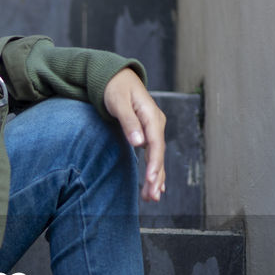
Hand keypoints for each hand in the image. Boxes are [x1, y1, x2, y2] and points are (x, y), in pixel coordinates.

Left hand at [102, 67, 166, 201]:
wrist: (116, 76)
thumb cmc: (115, 88)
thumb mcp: (118, 102)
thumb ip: (128, 122)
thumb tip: (139, 143)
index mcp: (151, 115)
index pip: (155, 143)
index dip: (154, 162)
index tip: (150, 179)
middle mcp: (156, 123)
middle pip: (158, 153)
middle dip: (156, 176)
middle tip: (152, 196)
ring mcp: (153, 129)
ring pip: (157, 157)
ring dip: (156, 178)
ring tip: (152, 198)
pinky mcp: (148, 133)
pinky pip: (153, 154)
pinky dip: (155, 170)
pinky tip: (156, 187)